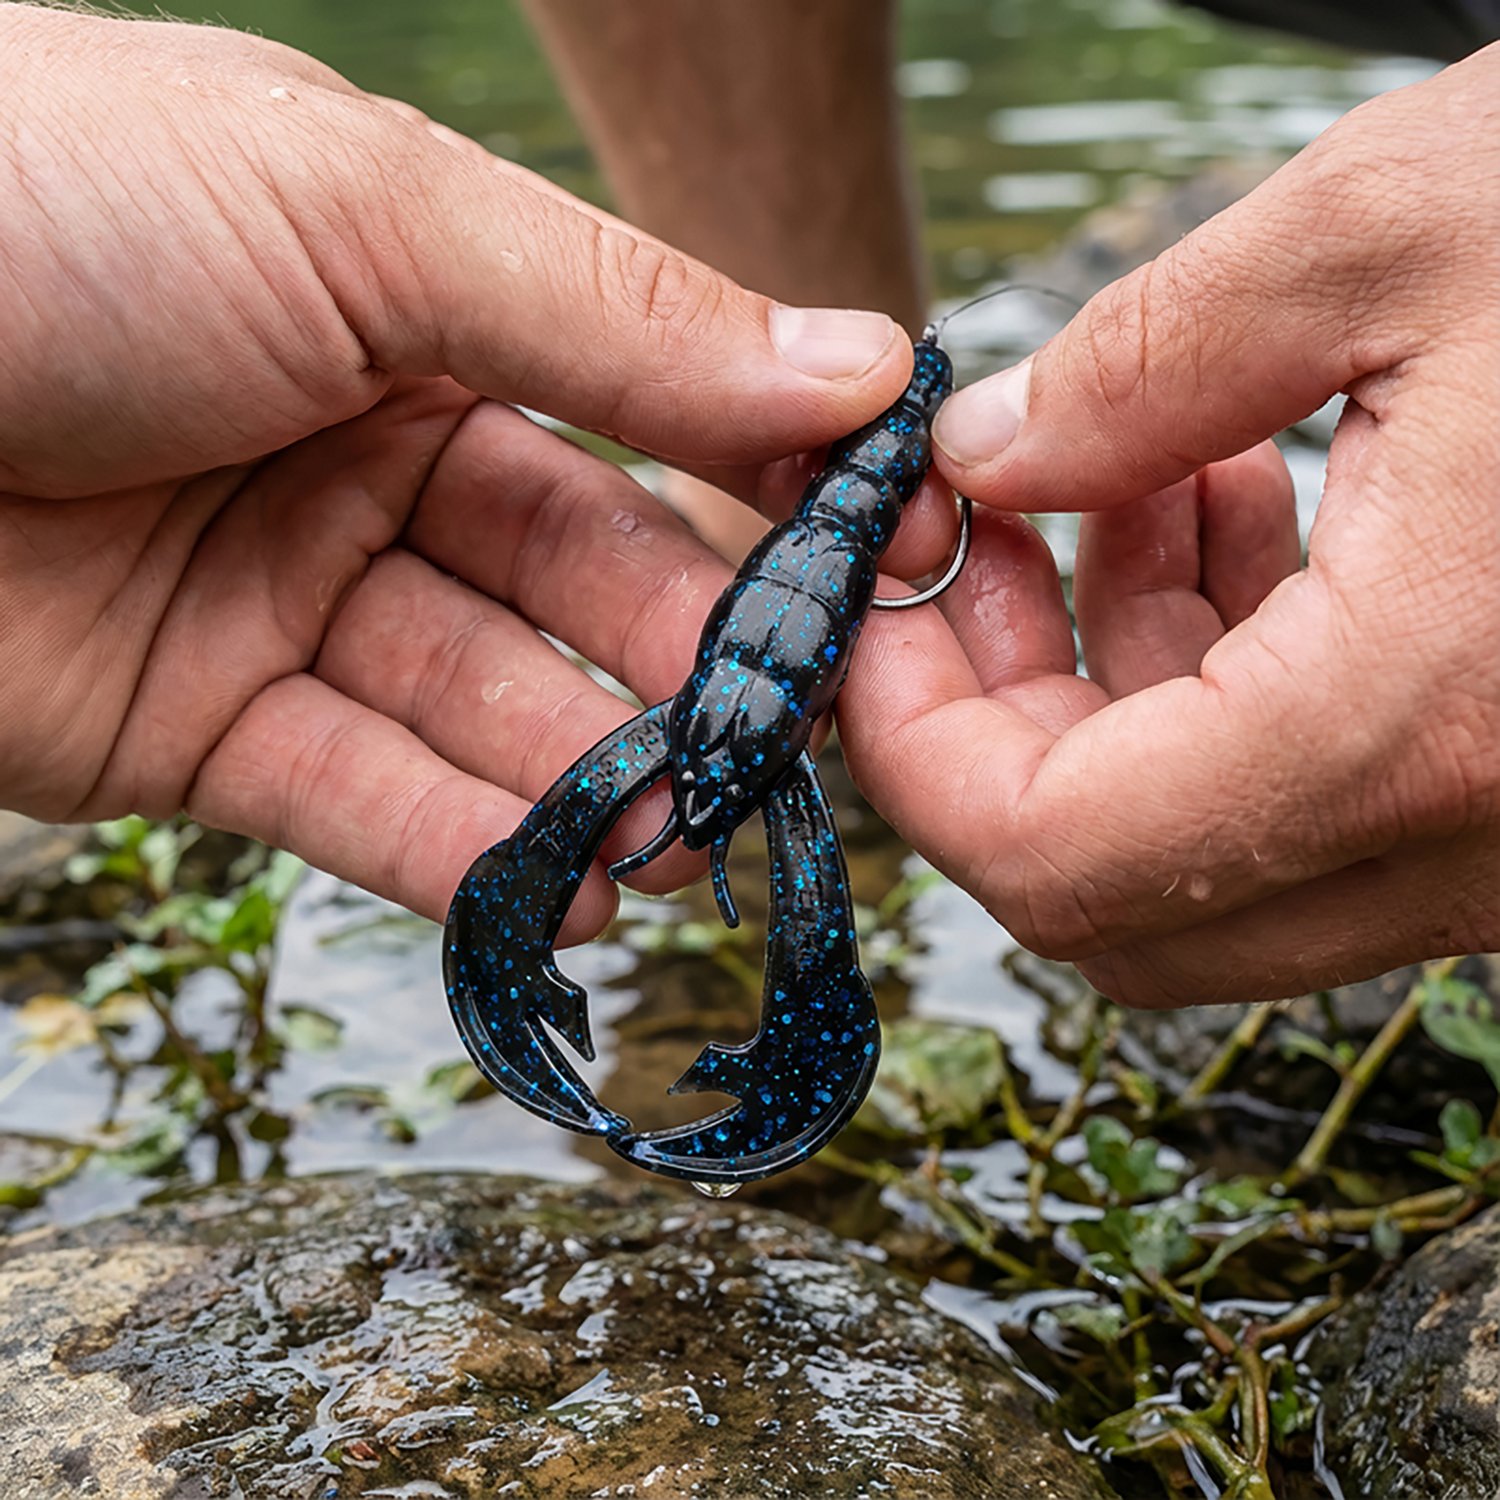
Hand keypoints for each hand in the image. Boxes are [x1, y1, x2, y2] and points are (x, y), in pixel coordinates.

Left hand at [0, 7, 915, 935]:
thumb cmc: (51, 207)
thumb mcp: (364, 216)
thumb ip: (621, 320)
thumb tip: (866, 365)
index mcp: (417, 307)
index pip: (637, 420)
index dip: (763, 497)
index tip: (885, 573)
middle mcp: (361, 456)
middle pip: (568, 590)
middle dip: (680, 675)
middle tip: (782, 753)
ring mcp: (281, 599)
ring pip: (480, 713)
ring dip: (590, 787)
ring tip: (689, 844)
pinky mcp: (191, 729)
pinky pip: (358, 799)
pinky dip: (469, 855)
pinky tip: (576, 898)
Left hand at [837, 45, 1499, 1004]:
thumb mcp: (1392, 232)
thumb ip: (1141, 369)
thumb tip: (985, 464)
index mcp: (1425, 720)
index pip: (1053, 862)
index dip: (912, 753)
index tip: (883, 609)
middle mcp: (1477, 837)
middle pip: (1110, 894)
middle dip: (995, 727)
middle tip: (981, 544)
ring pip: (1204, 856)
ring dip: (1108, 691)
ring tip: (1121, 487)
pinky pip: (1309, 803)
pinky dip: (1219, 687)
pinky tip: (1235, 510)